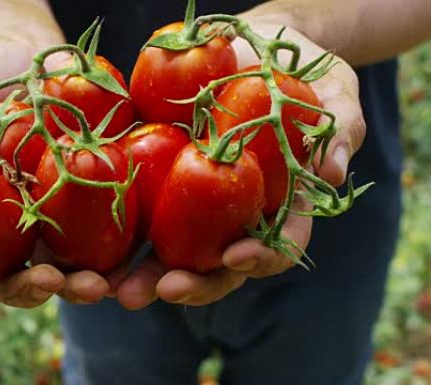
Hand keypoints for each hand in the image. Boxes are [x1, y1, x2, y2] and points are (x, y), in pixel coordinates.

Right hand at [0, 38, 105, 307]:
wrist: (26, 57)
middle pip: (7, 279)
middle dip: (27, 289)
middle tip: (48, 281)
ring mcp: (43, 225)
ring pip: (57, 271)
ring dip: (76, 286)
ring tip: (96, 285)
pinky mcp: (83, 209)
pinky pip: (98, 240)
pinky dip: (113, 256)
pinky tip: (125, 261)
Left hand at [108, 21, 364, 307]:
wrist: (249, 49)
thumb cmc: (300, 75)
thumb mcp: (333, 95)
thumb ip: (339, 130)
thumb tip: (332, 171)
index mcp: (278, 206)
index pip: (275, 244)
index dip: (260, 258)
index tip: (236, 257)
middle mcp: (233, 215)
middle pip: (216, 265)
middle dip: (193, 284)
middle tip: (165, 290)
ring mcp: (192, 202)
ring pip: (169, 252)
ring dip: (144, 276)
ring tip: (117, 290)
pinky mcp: (156, 180)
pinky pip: (134, 211)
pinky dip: (114, 235)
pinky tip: (90, 250)